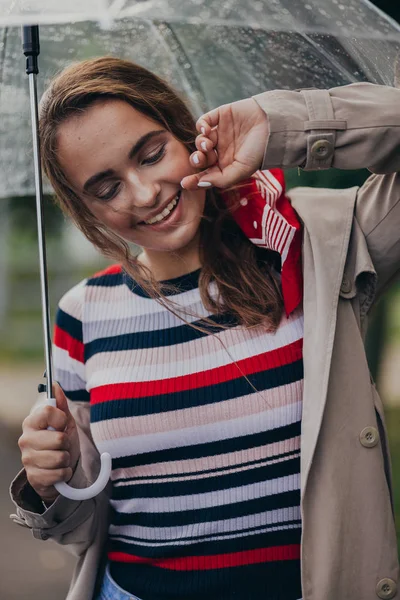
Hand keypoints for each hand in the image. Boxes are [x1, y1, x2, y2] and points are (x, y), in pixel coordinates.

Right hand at [18, 383, 80, 503]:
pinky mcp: (33, 477)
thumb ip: (60, 404)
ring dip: (66, 459)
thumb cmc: (62, 443)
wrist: (60, 469)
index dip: (61, 418)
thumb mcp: (65, 422)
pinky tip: (58, 471)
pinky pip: (59, 473)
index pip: (48, 411)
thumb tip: (55, 385)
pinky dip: (64, 473)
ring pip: (60, 457)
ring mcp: (27, 460)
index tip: (61, 424)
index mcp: (31, 423)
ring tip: (60, 458)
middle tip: (62, 445)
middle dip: (66, 443)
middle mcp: (25, 440)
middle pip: (58, 438)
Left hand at [181, 97, 268, 189]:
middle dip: (196, 160)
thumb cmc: (260, 150)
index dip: (194, 179)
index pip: (206, 175)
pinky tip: (205, 130)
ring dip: (199, 144)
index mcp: (226, 166)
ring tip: (207, 144)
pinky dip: (200, 126)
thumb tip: (200, 183)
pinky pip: (203, 122)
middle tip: (199, 158)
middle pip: (200, 158)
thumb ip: (221, 179)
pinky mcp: (220, 116)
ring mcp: (220, 133)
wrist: (273, 125)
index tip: (185, 183)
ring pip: (200, 141)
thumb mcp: (242, 170)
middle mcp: (221, 151)